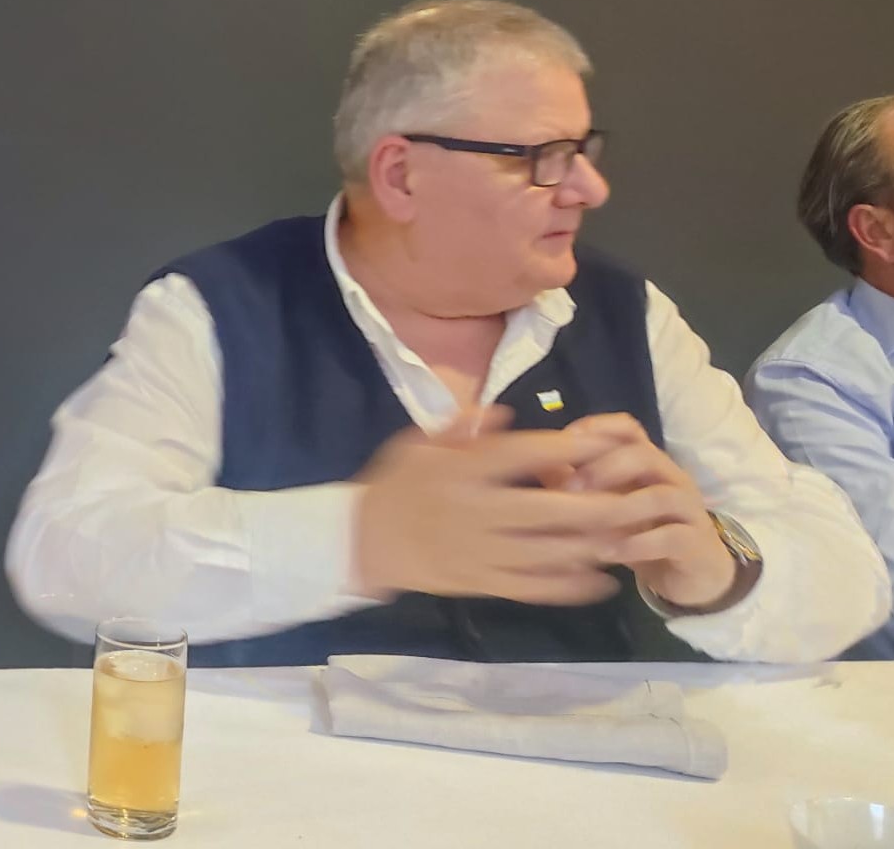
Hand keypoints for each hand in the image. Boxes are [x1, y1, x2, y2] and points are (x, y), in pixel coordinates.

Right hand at [352, 407, 632, 604]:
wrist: (360, 542)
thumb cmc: (393, 486)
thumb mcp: (416, 443)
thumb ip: (459, 427)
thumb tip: (502, 411)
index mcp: (461, 472)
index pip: (522, 455)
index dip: (568, 448)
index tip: (607, 441)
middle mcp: (475, 512)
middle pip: (549, 511)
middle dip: (601, 506)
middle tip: (639, 498)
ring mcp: (480, 552)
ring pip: (549, 553)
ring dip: (594, 546)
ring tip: (631, 536)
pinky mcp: (482, 583)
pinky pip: (534, 588)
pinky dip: (572, 587)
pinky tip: (603, 581)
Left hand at [561, 414, 737, 609]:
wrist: (690, 575)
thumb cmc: (640, 532)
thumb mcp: (604, 507)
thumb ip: (573, 485)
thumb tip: (534, 464)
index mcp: (646, 463)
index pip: (628, 429)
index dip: (597, 428)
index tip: (564, 440)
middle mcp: (671, 478)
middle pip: (644, 454)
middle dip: (604, 467)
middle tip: (570, 488)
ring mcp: (688, 509)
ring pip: (661, 495)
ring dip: (620, 509)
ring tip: (587, 526)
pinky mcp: (696, 543)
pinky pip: (671, 537)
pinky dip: (637, 545)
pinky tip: (608, 554)